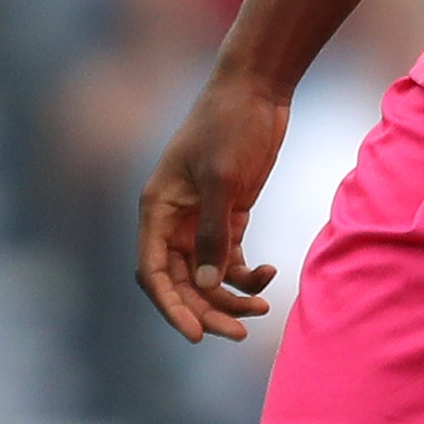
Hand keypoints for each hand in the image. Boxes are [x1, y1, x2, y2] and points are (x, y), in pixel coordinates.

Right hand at [136, 63, 291, 342]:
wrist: (258, 89)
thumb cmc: (231, 126)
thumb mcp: (224, 179)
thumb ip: (214, 233)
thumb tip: (207, 283)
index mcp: (157, 209)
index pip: (153, 272)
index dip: (170, 307)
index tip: (195, 334)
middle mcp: (173, 220)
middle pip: (181, 282)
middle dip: (208, 309)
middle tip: (240, 333)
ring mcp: (200, 220)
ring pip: (206, 276)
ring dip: (230, 297)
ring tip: (263, 310)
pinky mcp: (228, 216)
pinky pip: (230, 260)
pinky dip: (247, 275)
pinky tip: (270, 275)